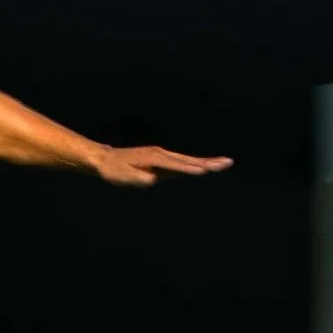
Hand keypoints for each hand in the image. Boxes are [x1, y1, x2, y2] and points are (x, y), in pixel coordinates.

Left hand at [91, 145, 231, 186]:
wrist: (105, 159)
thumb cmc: (114, 170)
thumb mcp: (124, 176)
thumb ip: (139, 177)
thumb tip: (151, 179)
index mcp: (154, 158)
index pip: (176, 165)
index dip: (189, 169)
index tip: (204, 171)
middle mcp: (161, 154)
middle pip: (189, 159)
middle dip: (209, 162)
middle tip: (227, 162)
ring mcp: (162, 155)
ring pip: (189, 159)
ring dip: (208, 161)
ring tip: (225, 162)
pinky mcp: (162, 158)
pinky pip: (183, 161)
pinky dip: (197, 163)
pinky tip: (207, 165)